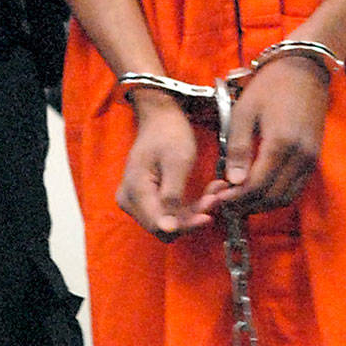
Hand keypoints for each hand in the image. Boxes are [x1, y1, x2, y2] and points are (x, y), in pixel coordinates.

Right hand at [116, 92, 212, 240]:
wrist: (160, 117)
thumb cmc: (169, 133)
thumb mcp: (177, 162)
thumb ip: (171, 196)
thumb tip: (167, 229)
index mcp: (135, 191)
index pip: (160, 225)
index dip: (186, 225)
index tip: (209, 215)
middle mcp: (130, 200)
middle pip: (165, 226)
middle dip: (192, 217)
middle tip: (215, 198)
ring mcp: (136, 200)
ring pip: (170, 221)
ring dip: (195, 211)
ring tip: (216, 193)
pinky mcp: (146, 199)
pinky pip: (169, 213)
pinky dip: (190, 206)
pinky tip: (208, 193)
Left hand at [199, 56, 329, 215]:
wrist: (304, 69)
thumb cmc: (270, 86)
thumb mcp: (245, 111)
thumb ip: (238, 147)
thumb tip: (233, 181)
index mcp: (280, 143)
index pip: (257, 185)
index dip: (236, 197)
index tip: (218, 198)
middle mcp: (300, 156)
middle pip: (273, 197)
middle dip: (247, 204)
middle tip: (226, 202)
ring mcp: (311, 159)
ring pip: (287, 197)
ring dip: (263, 203)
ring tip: (240, 198)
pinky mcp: (315, 158)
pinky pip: (296, 187)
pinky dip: (277, 194)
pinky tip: (259, 188)